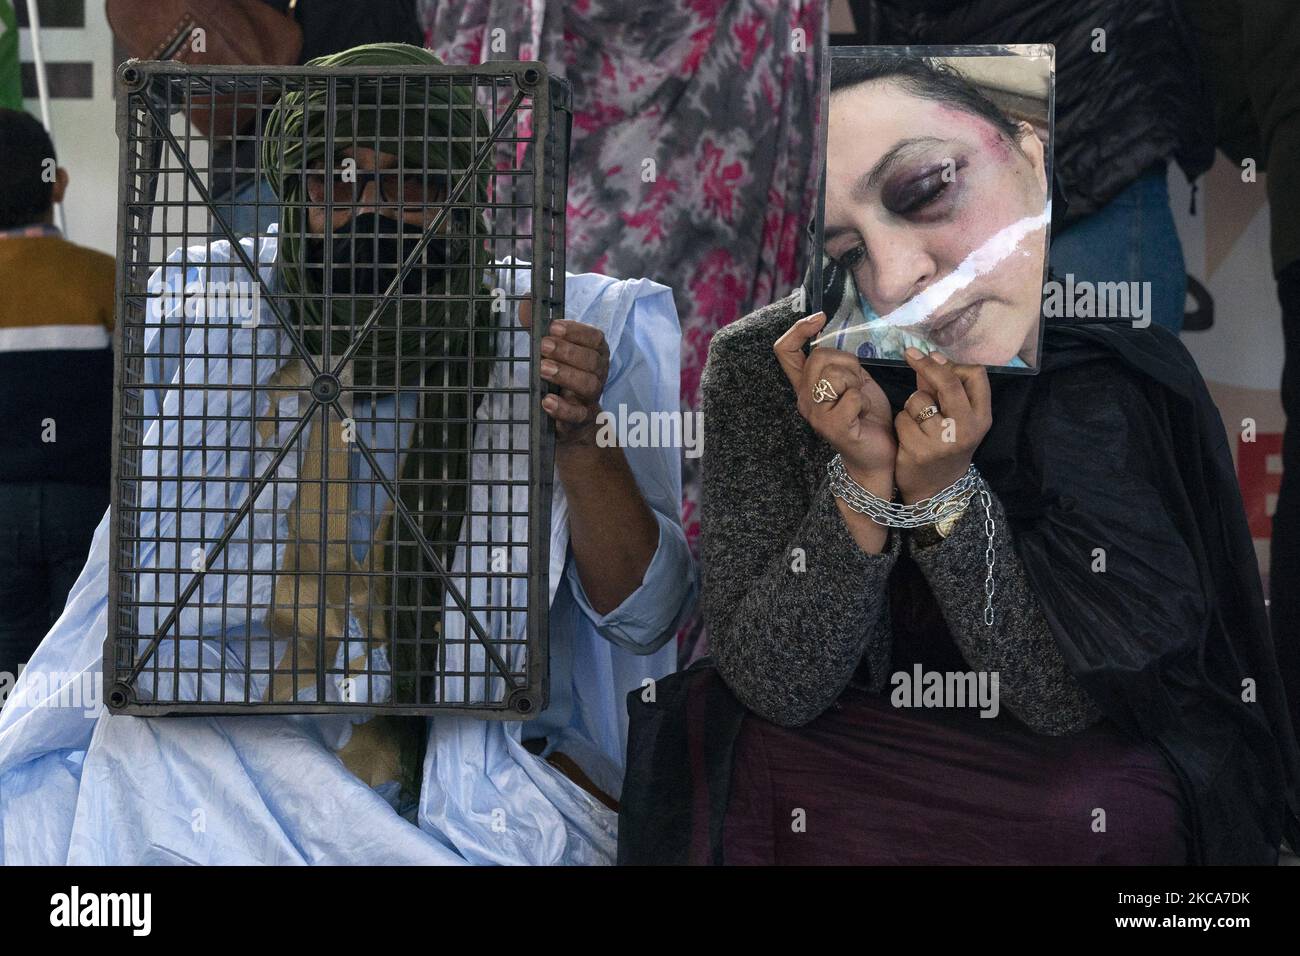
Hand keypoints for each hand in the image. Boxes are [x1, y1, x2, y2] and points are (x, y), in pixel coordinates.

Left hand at [520, 299, 609, 444]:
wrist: (572, 421)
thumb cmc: (561, 376)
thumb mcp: (550, 350)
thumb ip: (538, 326)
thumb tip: (525, 301)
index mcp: (594, 353)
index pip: (595, 338)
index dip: (577, 331)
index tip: (553, 327)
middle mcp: (597, 374)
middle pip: (592, 361)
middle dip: (568, 351)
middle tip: (543, 346)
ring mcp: (590, 398)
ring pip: (588, 385)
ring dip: (566, 375)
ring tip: (542, 369)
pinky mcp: (581, 419)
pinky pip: (578, 415)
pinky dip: (563, 408)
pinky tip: (547, 402)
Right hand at [774, 312, 896, 488]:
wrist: (879, 454)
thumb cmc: (866, 416)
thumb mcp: (853, 380)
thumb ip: (839, 363)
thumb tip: (830, 335)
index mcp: (806, 386)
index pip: (784, 351)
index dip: (798, 329)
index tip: (820, 318)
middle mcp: (804, 399)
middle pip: (819, 357)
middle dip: (847, 364)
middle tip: (857, 384)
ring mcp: (816, 414)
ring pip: (835, 375)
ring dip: (856, 384)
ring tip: (860, 401)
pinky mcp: (832, 427)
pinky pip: (852, 396)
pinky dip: (864, 401)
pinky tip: (863, 415)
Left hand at [893, 347, 991, 502]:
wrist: (936, 490)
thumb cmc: (946, 446)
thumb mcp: (955, 418)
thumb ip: (944, 389)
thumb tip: (932, 357)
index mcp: (981, 417)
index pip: (976, 375)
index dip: (953, 364)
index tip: (933, 358)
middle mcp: (967, 429)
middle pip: (948, 382)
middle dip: (927, 365)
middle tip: (910, 354)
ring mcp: (943, 441)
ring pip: (918, 399)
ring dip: (911, 404)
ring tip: (917, 421)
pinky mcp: (919, 450)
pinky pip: (902, 418)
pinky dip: (901, 422)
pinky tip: (908, 436)